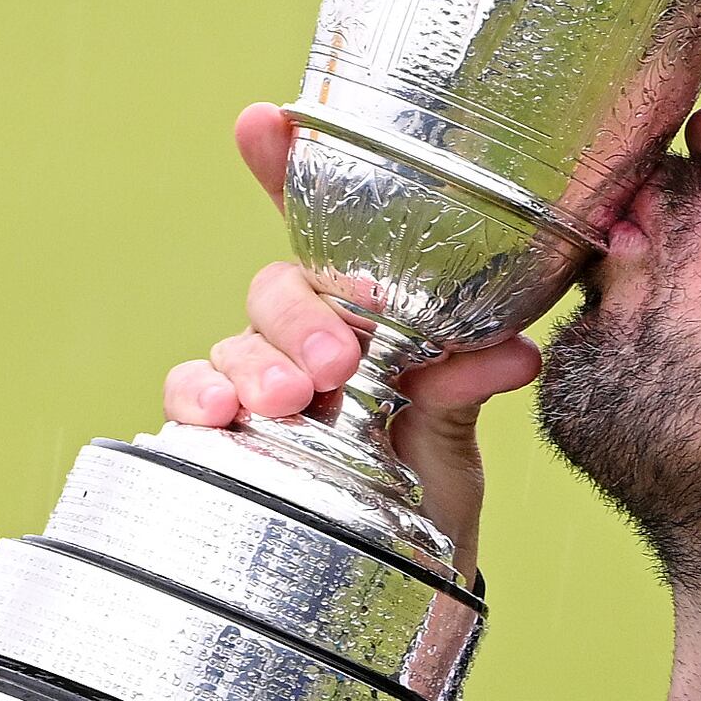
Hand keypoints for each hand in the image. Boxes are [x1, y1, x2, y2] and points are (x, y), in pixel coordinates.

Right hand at [158, 105, 543, 565]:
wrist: (406, 580)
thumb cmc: (432, 492)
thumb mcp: (458, 439)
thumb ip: (467, 384)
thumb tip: (509, 352)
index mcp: (365, 313)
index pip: (326, 228)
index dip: (288, 166)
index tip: (264, 120)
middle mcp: (306, 337)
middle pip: (280, 290)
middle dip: (300, 318)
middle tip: (334, 363)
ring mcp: (261, 384)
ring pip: (234, 342)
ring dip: (256, 364)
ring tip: (290, 399)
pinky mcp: (225, 435)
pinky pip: (191, 397)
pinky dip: (197, 397)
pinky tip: (216, 414)